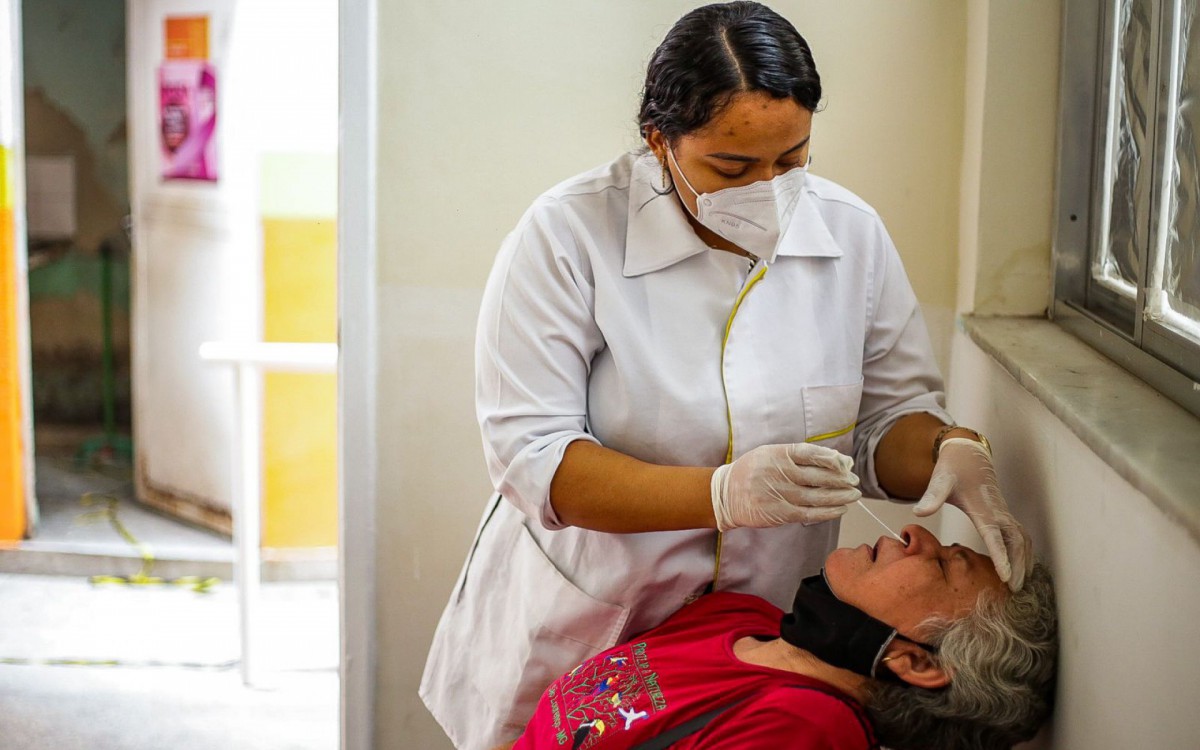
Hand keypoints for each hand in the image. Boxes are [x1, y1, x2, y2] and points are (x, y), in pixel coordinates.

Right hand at [710, 443, 861, 530]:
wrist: (726, 494)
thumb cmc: (753, 471)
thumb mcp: (770, 454)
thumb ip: (799, 456)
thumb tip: (836, 459)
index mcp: (777, 454)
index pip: (809, 453)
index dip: (830, 458)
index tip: (845, 464)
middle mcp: (779, 473)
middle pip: (817, 476)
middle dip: (840, 479)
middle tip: (855, 481)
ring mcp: (779, 494)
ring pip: (817, 496)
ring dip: (839, 496)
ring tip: (853, 495)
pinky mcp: (780, 513)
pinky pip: (809, 513)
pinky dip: (828, 512)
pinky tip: (841, 509)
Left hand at [912, 437, 1032, 589]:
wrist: (967, 454)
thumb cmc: (953, 469)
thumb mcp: (939, 480)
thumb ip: (931, 497)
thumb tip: (919, 512)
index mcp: (983, 507)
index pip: (995, 536)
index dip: (1001, 557)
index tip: (1006, 577)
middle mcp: (998, 512)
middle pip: (1016, 542)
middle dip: (1018, 566)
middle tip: (1014, 590)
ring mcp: (1004, 513)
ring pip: (1022, 540)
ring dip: (1024, 561)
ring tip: (1020, 584)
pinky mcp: (1005, 515)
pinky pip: (1021, 536)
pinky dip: (1025, 553)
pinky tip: (1022, 567)